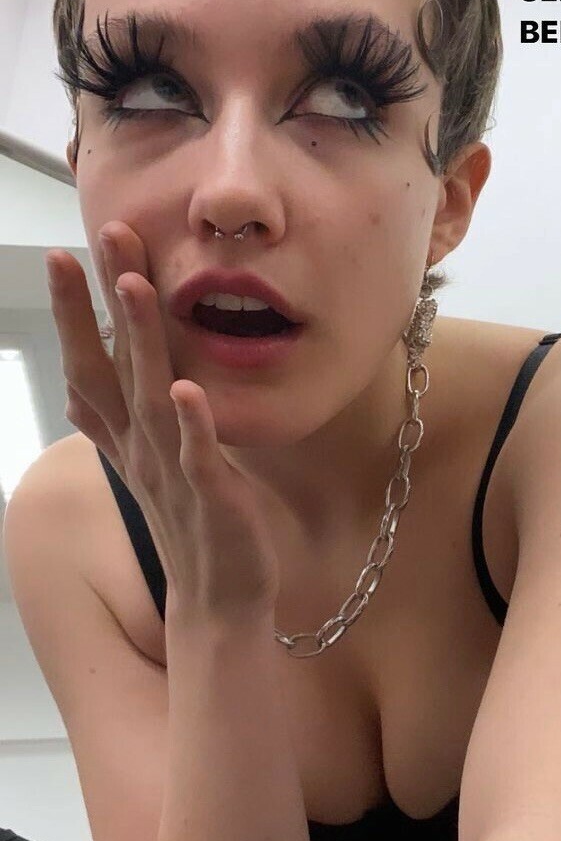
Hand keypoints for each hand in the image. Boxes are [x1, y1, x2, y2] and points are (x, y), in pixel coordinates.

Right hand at [46, 223, 282, 621]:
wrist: (217, 600)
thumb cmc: (188, 524)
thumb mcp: (143, 464)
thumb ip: (113, 423)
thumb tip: (76, 387)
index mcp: (126, 436)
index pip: (91, 363)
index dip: (75, 312)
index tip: (63, 254)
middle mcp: (139, 446)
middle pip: (110, 366)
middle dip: (98, 304)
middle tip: (93, 240)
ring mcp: (171, 470)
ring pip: (150, 395)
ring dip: (143, 338)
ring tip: (135, 282)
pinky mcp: (210, 497)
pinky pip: (198, 456)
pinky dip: (193, 424)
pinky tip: (188, 390)